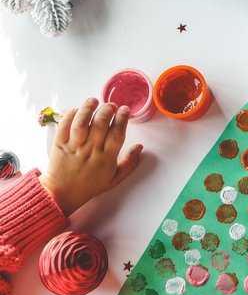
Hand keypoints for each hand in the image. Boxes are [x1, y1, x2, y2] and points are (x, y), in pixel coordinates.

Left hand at [39, 98, 142, 215]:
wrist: (62, 193)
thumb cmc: (90, 185)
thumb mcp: (115, 178)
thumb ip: (129, 163)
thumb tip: (140, 147)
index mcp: (106, 158)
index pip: (117, 134)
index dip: (122, 119)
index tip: (125, 110)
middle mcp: (91, 150)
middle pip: (100, 124)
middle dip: (107, 110)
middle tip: (111, 105)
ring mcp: (74, 147)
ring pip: (81, 123)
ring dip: (88, 109)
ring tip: (94, 100)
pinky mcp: (59, 144)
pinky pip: (64, 126)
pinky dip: (70, 115)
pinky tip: (77, 109)